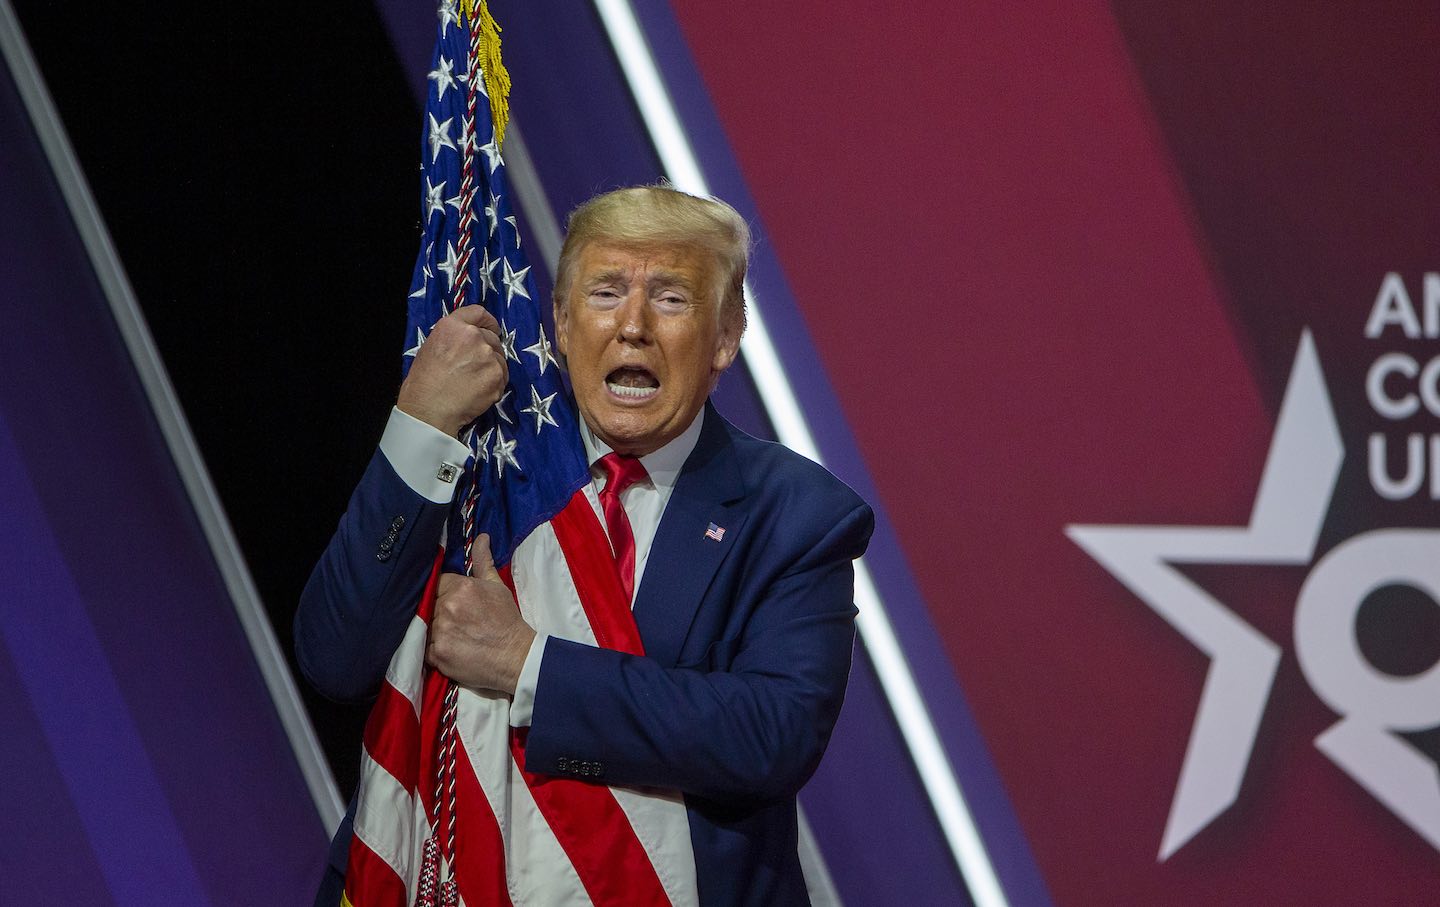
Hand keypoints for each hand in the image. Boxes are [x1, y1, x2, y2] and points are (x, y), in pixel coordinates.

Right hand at [398, 305, 507, 436]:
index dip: (487, 321)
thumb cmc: (424, 382)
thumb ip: (453, 338)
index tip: (491, 328)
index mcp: (452, 326)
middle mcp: (473, 336)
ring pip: (499, 357)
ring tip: (474, 381)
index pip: (478, 312)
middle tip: (476, 365)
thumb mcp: (431, 347)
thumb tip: (468, 340)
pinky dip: (495, 382)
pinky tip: (479, 391)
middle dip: (488, 349)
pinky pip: (503, 376)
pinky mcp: (498, 375)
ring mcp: (489, 356)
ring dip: (492, 367)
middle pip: (492, 337)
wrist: (430, 409)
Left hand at [426, 534, 534, 694]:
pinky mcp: (437, 654)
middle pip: (429, 605)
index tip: (453, 602)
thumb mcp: (497, 586)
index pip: (437, 583)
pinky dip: (435, 649)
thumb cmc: (507, 620)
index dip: (444, 592)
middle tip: (456, 621)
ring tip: (454, 636)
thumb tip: (482, 536)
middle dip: (438, 611)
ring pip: (425, 626)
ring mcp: (441, 631)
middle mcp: (448, 607)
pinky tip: (450, 649)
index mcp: (461, 587)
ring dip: (435, 630)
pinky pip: (425, 649)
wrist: (516, 657)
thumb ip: (484, 561)